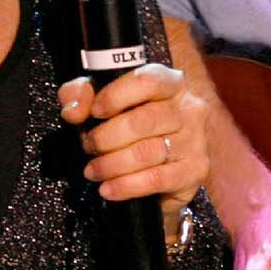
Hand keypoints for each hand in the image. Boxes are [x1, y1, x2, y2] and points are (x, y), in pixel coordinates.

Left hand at [60, 65, 208, 218]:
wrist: (158, 173)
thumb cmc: (126, 129)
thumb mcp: (98, 104)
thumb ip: (79, 95)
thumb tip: (74, 110)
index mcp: (169, 84)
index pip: (148, 81)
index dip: (117, 95)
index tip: (95, 111)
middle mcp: (188, 109)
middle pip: (144, 121)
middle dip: (106, 137)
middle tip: (88, 146)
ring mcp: (195, 141)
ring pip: (147, 152)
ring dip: (111, 164)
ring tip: (93, 170)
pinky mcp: (194, 171)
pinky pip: (156, 179)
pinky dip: (126, 186)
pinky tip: (108, 189)